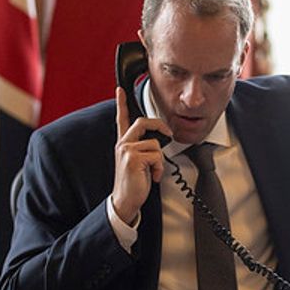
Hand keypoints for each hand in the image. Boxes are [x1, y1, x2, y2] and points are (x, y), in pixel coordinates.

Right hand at [112, 87, 172, 223]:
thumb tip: (161, 140)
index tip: (120, 89)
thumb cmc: (134, 183)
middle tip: (168, 133)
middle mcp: (123, 144)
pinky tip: (153, 176)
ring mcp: (126, 150)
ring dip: (159, 160)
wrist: (125, 200)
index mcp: (124, 143)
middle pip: (142, 122)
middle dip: (159, 126)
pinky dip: (159, 168)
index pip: (122, 119)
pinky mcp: (133, 158)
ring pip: (155, 143)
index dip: (121, 103)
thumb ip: (145, 148)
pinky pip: (156, 155)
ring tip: (153, 171)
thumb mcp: (139, 162)